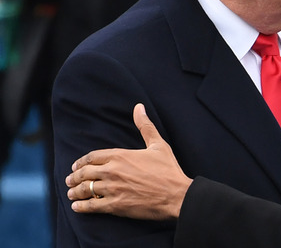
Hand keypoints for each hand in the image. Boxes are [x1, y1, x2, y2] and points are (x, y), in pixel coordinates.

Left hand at [65, 104, 191, 219]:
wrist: (176, 195)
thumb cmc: (168, 170)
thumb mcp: (158, 145)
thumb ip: (145, 126)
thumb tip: (139, 107)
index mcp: (120, 155)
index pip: (92, 157)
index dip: (81, 162)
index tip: (76, 166)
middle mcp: (112, 171)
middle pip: (84, 173)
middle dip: (74, 177)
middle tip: (69, 180)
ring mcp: (112, 189)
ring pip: (85, 189)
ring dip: (75, 191)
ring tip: (71, 194)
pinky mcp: (115, 206)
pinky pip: (91, 206)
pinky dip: (81, 206)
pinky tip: (76, 207)